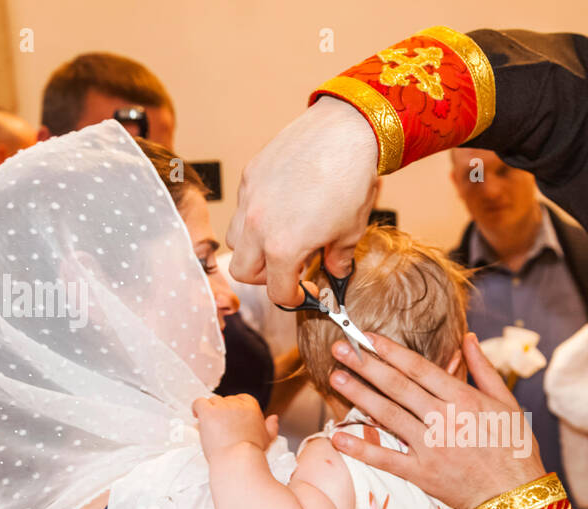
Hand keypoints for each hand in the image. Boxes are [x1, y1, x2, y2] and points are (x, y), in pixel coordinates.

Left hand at [192, 394, 276, 459]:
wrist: (238, 460)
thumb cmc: (252, 453)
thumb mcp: (267, 439)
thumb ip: (271, 427)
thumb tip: (273, 418)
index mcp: (252, 407)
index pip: (241, 398)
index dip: (234, 408)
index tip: (231, 420)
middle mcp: (237, 404)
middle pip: (224, 400)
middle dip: (221, 411)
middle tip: (220, 428)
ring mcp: (222, 407)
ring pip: (211, 401)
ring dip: (209, 411)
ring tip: (209, 426)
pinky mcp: (208, 412)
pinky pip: (198, 402)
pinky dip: (196, 408)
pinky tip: (197, 416)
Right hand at [227, 97, 378, 306]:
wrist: (346, 131)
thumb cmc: (352, 181)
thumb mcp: (351, 232)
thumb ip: (338, 261)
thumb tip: (335, 274)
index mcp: (283, 248)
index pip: (277, 292)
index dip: (294, 298)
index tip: (305, 292)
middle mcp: (257, 226)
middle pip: (243, 272)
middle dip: (266, 277)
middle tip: (291, 269)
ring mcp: (250, 199)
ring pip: (235, 240)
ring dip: (254, 249)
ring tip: (282, 239)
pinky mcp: (250, 175)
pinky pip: (243, 207)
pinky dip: (256, 217)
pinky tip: (284, 208)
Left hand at [326, 332, 546, 508]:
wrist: (518, 495)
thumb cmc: (517, 448)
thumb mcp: (507, 402)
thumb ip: (483, 369)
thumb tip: (467, 337)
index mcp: (463, 399)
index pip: (419, 368)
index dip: (391, 351)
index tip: (369, 337)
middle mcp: (444, 419)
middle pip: (397, 386)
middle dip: (366, 365)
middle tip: (340, 349)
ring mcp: (431, 447)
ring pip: (388, 415)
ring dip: (359, 395)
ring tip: (336, 378)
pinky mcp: (423, 474)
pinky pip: (386, 459)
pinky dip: (360, 448)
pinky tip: (337, 436)